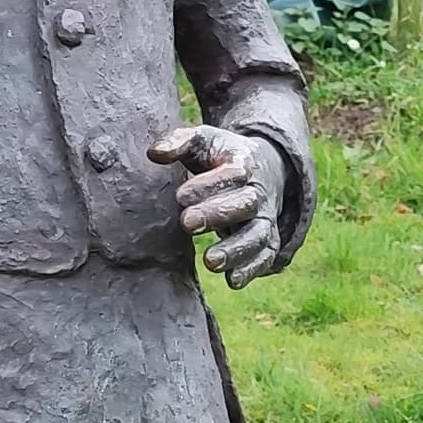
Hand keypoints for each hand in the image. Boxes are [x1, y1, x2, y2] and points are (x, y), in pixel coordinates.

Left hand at [148, 123, 289, 286]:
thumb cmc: (220, 158)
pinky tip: (232, 281)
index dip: (208, 185)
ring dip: (236, 250)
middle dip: (217, 215)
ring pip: (258, 236)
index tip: (180, 196)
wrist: (261, 170)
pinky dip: (251, 270)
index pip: (232, 174)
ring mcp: (265, 220)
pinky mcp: (267, 242)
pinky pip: (265, 257)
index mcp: (243, 164)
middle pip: (246, 204)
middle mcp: (259, 193)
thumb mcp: (203, 141)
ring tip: (210, 261)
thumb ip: (179, 142)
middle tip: (187, 222)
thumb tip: (154, 153)